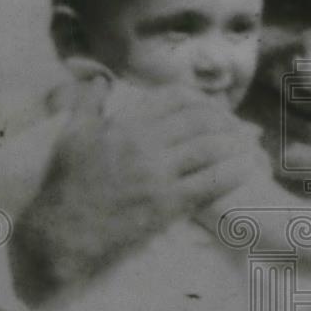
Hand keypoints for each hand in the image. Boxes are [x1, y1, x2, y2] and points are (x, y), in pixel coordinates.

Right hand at [11, 77, 261, 305]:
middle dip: (224, 120)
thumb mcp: (71, 134)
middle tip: (237, 126)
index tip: (212, 106)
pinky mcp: (167, 205)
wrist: (63, 231)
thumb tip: (97, 78)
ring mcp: (158, 175)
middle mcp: (145, 144)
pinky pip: (210, 184)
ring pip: (210, 149)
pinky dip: (233, 173)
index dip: (201, 98)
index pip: (175, 98)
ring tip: (248, 143)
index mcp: (126, 124)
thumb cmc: (66, 183)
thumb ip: (87, 101)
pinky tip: (246, 169)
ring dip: (235, 143)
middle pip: (200, 121)